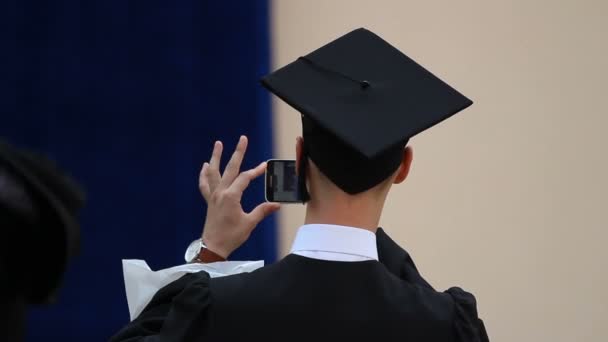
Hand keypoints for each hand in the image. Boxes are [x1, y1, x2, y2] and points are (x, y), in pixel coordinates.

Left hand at [199, 136, 279, 258]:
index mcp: (231, 197)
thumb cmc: (231, 236)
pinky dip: (204, 174)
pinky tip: (205, 166)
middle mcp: (220, 193)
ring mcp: (213, 196)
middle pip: (230, 168)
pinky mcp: (209, 201)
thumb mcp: (249, 223)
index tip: (264, 166)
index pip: (245, 178)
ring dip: (216, 157)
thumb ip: (262, 211)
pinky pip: (204, 184)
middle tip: (243, 139)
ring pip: (213, 172)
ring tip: (218, 144)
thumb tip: (277, 204)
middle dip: (238, 153)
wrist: (213, 247)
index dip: (256, 171)